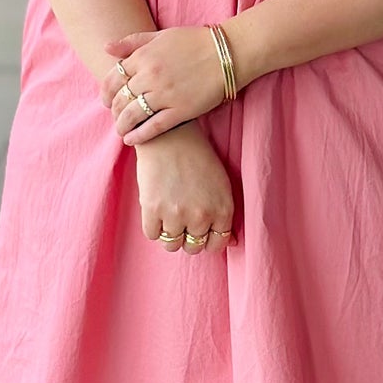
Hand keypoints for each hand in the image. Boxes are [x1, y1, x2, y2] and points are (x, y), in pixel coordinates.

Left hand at [101, 26, 227, 146]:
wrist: (228, 54)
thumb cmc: (195, 41)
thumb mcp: (162, 35)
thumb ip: (133, 42)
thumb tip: (106, 48)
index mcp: (144, 56)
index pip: (113, 78)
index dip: (106, 92)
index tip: (106, 100)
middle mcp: (150, 76)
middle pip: (120, 98)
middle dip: (113, 110)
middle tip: (115, 116)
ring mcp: (165, 94)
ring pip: (132, 115)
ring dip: (122, 125)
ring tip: (121, 131)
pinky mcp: (180, 110)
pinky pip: (153, 127)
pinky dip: (139, 136)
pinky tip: (132, 140)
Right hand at [133, 123, 236, 253]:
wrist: (170, 135)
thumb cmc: (198, 157)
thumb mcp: (221, 184)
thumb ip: (224, 215)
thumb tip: (230, 242)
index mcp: (222, 210)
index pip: (217, 244)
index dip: (207, 239)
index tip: (199, 231)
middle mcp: (201, 216)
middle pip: (193, 247)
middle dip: (188, 237)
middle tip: (182, 219)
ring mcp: (176, 214)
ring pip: (171, 244)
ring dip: (169, 233)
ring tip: (168, 213)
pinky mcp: (152, 210)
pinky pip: (152, 235)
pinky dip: (153, 226)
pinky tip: (156, 209)